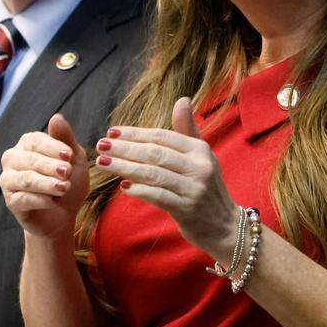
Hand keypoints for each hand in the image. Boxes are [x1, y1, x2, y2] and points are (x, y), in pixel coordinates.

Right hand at [0, 113, 89, 240]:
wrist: (64, 214)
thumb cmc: (69, 180)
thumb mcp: (74, 158)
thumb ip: (65, 138)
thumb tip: (56, 116)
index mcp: (26, 144)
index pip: (35, 140)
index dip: (53, 147)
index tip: (70, 155)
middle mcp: (13, 159)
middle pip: (29, 160)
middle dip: (50, 166)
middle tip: (68, 173)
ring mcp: (9, 181)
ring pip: (26, 179)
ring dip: (47, 184)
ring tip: (65, 188)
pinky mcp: (11, 202)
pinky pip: (23, 199)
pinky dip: (41, 200)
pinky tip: (54, 201)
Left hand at [95, 96, 238, 258]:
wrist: (224, 226)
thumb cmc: (206, 187)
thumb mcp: (201, 157)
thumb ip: (187, 130)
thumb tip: (182, 100)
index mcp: (199, 150)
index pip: (162, 136)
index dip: (135, 133)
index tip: (112, 131)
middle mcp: (198, 166)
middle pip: (154, 153)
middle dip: (124, 148)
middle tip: (101, 146)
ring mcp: (193, 189)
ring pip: (152, 174)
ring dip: (124, 167)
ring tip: (103, 163)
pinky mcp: (187, 209)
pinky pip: (158, 196)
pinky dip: (139, 190)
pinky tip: (123, 186)